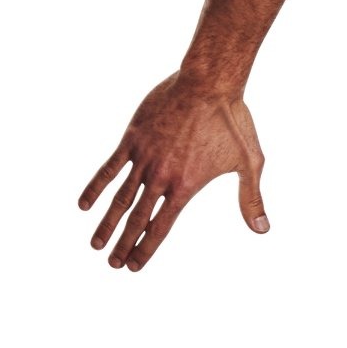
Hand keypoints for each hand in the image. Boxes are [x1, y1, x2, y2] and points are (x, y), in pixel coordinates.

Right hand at [78, 72, 268, 270]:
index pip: (160, 226)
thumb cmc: (233, 121)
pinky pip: (110, 167)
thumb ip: (251, 199)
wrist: (208, 82)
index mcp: (186, 186)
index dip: (146, 248)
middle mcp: (161, 176)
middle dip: (124, 244)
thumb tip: (263, 230)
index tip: (134, 265)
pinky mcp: (133, 138)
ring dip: (107, 224)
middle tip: (112, 264)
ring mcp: (144, 157)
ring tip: (95, 245)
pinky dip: (96, 186)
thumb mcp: (250, 162)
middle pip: (137, 218)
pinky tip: (83, 205)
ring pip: (120, 198)